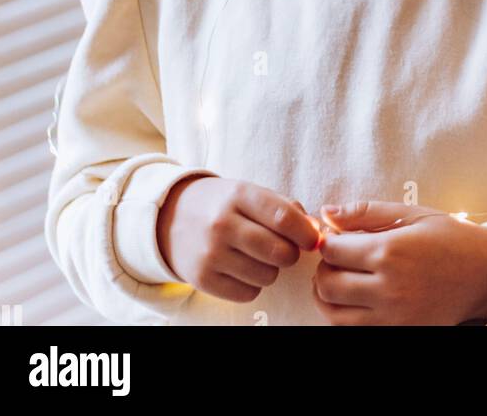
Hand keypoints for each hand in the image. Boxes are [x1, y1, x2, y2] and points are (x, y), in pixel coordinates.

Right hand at [156, 176, 320, 302]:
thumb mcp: (249, 192)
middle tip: (284, 249)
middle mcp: (223, 223)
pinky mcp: (202, 279)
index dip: (306, 233)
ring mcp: (211, 253)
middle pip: (279, 251)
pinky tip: (242, 268)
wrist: (171, 216)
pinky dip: (253, 285)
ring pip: (267, 276)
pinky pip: (248, 294)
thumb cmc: (222, 204)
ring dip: (271, 270)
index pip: (284, 218)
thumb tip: (315, 232)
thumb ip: (284, 208)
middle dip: (291, 254)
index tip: (313, 240)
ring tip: (257, 256)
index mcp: (239, 194)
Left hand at [311, 200, 486, 325]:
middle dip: (324, 269)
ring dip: (328, 296)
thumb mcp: (411, 214)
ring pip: (335, 314)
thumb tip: (327, 212)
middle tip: (337, 259)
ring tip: (341, 279)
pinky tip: (355, 299)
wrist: (485, 274)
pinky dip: (345, 316)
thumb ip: (366, 212)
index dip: (327, 242)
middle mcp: (388, 288)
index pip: (332, 251)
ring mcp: (393, 318)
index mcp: (390, 252)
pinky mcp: (399, 333)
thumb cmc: (449, 239)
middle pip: (327, 284)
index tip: (334, 238)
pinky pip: (354, 330)